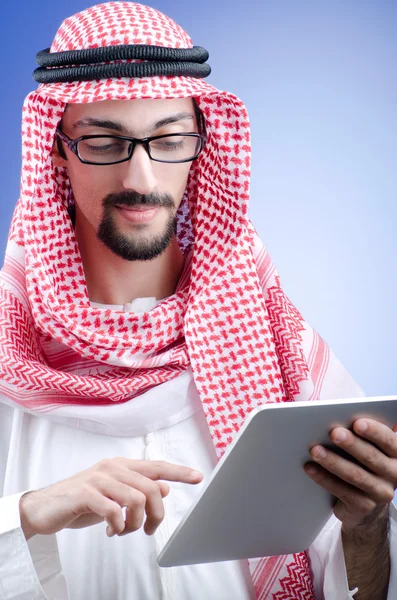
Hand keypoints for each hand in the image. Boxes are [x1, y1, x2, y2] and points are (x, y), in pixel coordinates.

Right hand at [19, 457, 202, 539]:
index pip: (156, 466)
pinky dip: (117, 526)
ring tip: (124, 531)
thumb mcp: (114, 495)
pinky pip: (114, 510)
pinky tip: (110, 531)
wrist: (44, 508)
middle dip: (155, 514)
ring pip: (136, 499)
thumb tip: (164, 487)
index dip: (178, 472)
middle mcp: (112, 468)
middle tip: (148, 531)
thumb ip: (137, 489)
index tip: (198, 477)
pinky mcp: (84, 493)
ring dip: (135, 523)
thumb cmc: (81, 501)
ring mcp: (98, 478)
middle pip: (151, 488)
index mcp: (121, 466)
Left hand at [304, 418, 396, 530]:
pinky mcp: (365, 507)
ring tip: (315, 450)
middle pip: (371, 457)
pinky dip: (324, 478)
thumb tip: (342, 414)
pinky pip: (343, 491)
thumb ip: (362, 433)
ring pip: (355, 475)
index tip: (357, 423)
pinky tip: (310, 468)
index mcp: (396, 454)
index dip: (374, 431)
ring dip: (333, 461)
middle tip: (333, 433)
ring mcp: (381, 493)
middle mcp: (394, 474)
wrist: (366, 502)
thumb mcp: (369, 447)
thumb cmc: (363, 463)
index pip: (388, 440)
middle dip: (351, 444)